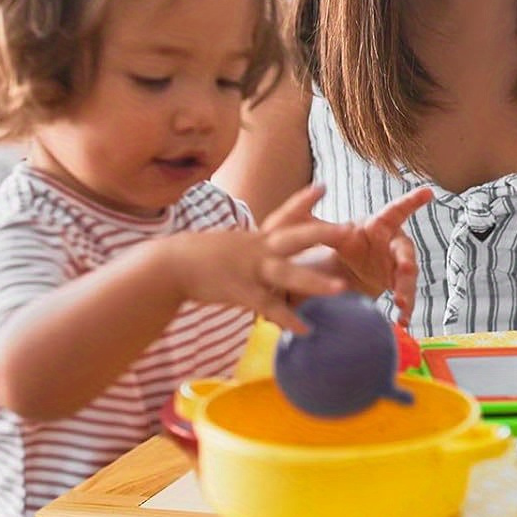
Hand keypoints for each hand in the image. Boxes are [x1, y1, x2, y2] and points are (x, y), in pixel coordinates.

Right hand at [164, 184, 348, 332]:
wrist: (167, 265)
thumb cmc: (196, 257)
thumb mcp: (228, 247)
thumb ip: (248, 250)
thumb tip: (259, 253)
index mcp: (255, 238)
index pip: (283, 214)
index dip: (304, 201)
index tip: (323, 187)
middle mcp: (256, 248)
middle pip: (295, 237)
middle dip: (322, 233)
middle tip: (349, 229)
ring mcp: (250, 269)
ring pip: (288, 274)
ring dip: (315, 282)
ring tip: (341, 288)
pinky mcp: (241, 291)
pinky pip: (269, 307)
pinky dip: (287, 320)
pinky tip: (306, 330)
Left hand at [300, 185, 433, 321]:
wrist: (346, 270)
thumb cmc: (342, 244)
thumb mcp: (328, 236)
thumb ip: (316, 226)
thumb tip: (296, 210)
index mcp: (379, 227)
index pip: (396, 212)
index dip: (412, 201)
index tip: (428, 192)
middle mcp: (394, 245)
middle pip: (405, 252)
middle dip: (407, 261)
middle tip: (405, 269)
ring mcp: (398, 266)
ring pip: (408, 278)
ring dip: (406, 290)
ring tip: (400, 304)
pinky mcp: (398, 285)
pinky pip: (406, 297)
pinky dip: (405, 309)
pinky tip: (402, 321)